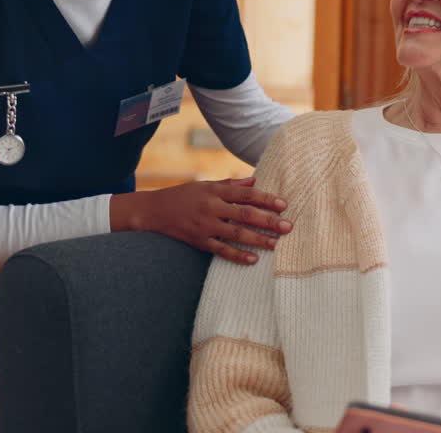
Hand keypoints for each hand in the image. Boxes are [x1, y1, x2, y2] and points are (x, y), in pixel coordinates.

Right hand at [111, 177, 290, 265]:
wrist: (153, 211)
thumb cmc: (184, 195)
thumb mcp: (206, 185)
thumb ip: (231, 184)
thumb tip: (255, 180)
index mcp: (215, 191)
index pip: (246, 194)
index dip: (266, 199)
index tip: (283, 204)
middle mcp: (211, 207)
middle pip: (244, 214)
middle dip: (267, 220)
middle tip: (287, 227)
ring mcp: (205, 226)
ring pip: (236, 234)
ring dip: (257, 240)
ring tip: (276, 244)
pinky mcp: (199, 241)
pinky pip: (221, 250)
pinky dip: (237, 255)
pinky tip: (253, 259)